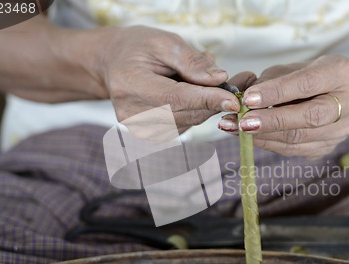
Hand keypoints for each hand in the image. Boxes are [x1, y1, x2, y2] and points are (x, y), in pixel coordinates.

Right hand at [90, 26, 240, 131]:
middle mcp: (131, 113)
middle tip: (227, 81)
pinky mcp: (149, 136)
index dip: (206, 100)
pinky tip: (186, 93)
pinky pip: (184, 125)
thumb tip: (219, 79)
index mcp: (130, 84)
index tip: (233, 101)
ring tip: (194, 79)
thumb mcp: (164, 42)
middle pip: (185, 113)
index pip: (174, 98)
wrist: (115, 64)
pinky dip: (194, 110)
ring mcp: (139, 128)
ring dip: (203, 104)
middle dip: (212, 100)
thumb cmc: (138, 49)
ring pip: (189, 122)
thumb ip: (192, 61)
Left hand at [219, 56, 348, 158]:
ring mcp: (340, 130)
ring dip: (263, 136)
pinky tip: (248, 138)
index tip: (249, 98)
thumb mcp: (297, 67)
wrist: (347, 97)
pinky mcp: (327, 148)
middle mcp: (348, 104)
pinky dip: (268, 143)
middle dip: (271, 121)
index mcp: (341, 74)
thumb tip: (243, 98)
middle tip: (241, 122)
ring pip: (299, 139)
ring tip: (234, 129)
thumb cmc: (315, 76)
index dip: (277, 92)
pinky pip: (294, 150)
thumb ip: (273, 79)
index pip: (306, 84)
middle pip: (308, 117)